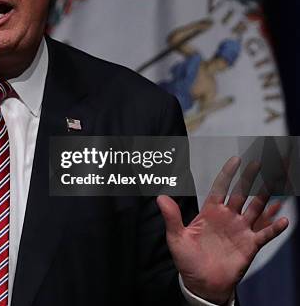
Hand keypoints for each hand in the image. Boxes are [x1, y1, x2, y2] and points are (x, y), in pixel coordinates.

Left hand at [157, 156, 288, 304]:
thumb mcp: (176, 237)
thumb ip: (171, 216)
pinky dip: (274, 227)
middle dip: (250, 178)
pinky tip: (283, 219)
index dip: (228, 173)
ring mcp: (240, 230)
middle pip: (241, 193)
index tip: (236, 159)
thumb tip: (160, 196)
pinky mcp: (250, 245)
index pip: (220, 187)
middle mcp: (228, 217)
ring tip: (276, 181)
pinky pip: (264, 234)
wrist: (201, 284)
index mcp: (210, 212)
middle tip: (259, 162)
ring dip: (265, 195)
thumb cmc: (188, 260)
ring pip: (256, 208)